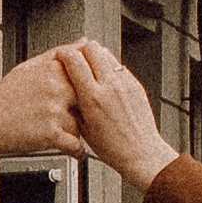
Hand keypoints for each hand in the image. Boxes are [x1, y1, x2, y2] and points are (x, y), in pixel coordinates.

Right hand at [0, 47, 90, 166]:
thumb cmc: (5, 98)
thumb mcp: (29, 68)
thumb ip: (60, 55)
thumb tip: (84, 43)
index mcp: (52, 70)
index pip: (85, 76)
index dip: (82, 90)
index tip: (74, 99)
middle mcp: (55, 88)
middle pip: (85, 101)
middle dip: (78, 112)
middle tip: (66, 116)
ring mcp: (53, 111)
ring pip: (80, 124)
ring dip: (72, 131)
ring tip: (54, 130)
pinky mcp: (50, 134)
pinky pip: (75, 145)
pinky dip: (73, 150)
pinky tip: (64, 146)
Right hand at [61, 41, 176, 186]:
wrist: (141, 154)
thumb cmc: (112, 148)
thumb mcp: (83, 128)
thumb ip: (74, 104)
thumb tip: (67, 88)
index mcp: (92, 98)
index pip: (74, 60)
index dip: (64, 53)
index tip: (60, 55)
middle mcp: (109, 87)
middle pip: (91, 48)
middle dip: (80, 49)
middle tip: (75, 57)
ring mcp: (124, 84)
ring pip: (106, 53)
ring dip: (95, 56)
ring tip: (90, 68)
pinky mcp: (136, 85)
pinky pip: (119, 65)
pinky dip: (109, 67)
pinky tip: (105, 80)